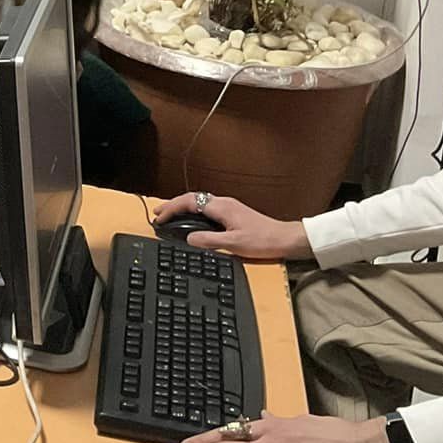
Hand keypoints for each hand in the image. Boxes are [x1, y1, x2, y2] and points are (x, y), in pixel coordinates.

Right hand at [151, 192, 311, 260]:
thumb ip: (209, 241)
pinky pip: (206, 207)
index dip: (171, 209)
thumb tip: (188, 239)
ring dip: (182, 207)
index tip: (159, 218)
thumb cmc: (263, 240)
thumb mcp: (233, 244)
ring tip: (170, 216)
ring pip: (199, 202)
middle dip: (172, 205)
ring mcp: (229, 207)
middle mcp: (223, 203)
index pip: (189, 202)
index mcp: (221, 207)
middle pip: (192, 198)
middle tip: (158, 214)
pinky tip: (191, 221)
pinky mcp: (233, 213)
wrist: (285, 239)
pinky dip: (193, 212)